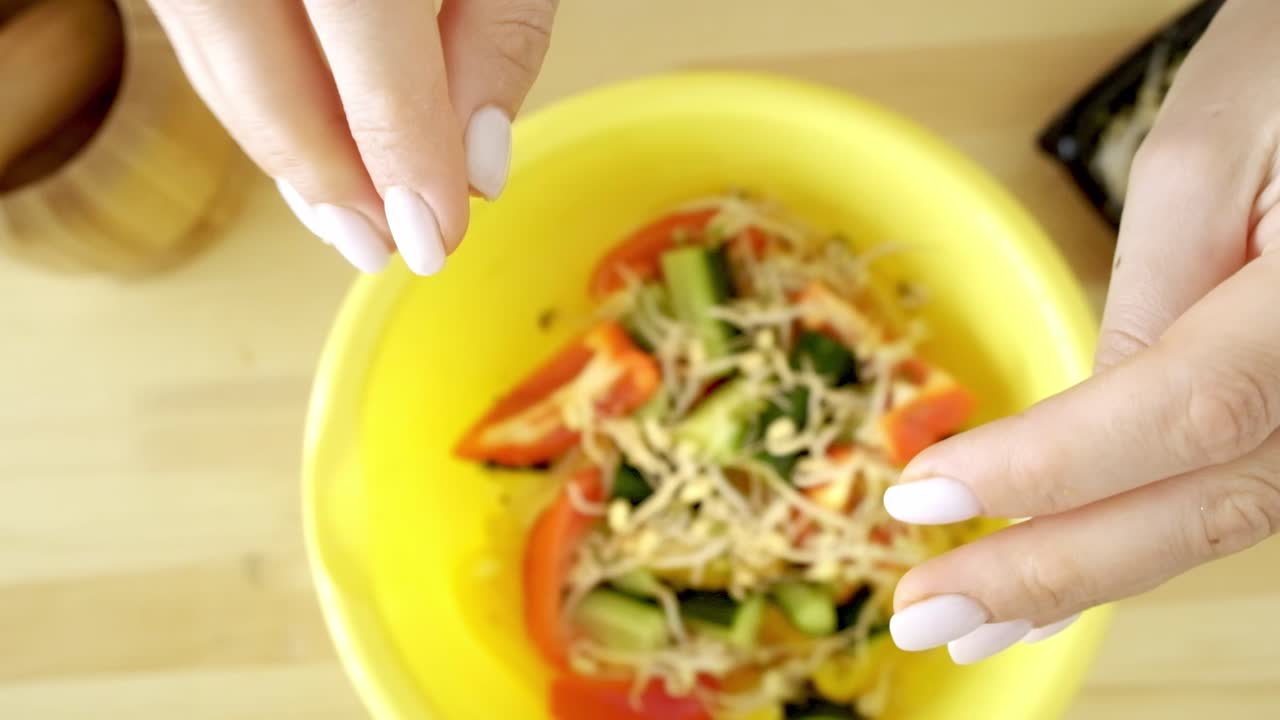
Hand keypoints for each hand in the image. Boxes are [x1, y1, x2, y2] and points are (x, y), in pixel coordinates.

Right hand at [148, 0, 555, 273]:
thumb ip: (498, 33)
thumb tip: (474, 164)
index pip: (364, 39)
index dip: (397, 150)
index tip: (433, 233)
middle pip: (260, 67)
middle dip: (329, 176)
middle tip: (383, 246)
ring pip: (217, 58)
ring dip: (285, 154)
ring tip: (347, 220)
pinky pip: (201, 31)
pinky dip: (255, 100)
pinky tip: (305, 148)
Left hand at [883, 0, 1279, 663]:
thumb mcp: (1207, 155)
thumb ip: (1149, 292)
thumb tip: (1078, 417)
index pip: (1180, 410)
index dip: (1047, 468)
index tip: (921, 492)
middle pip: (1203, 504)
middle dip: (1050, 569)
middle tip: (926, 614)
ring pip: (1220, 518)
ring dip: (1089, 575)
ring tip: (977, 615)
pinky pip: (1235, 490)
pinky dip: (1141, 536)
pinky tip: (1067, 564)